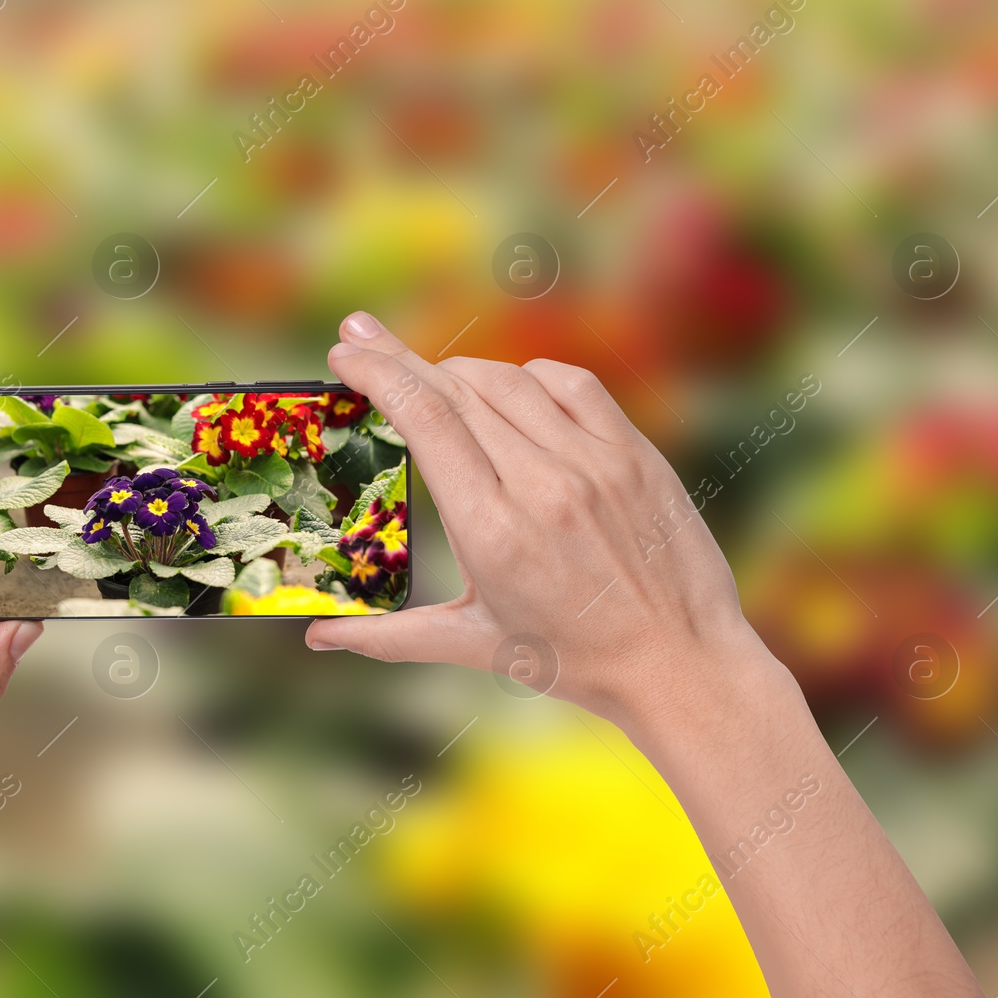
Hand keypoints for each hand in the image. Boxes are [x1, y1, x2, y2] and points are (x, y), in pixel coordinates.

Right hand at [305, 310, 768, 729]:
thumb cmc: (574, 660)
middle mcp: (542, 485)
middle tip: (361, 333)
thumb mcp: (476, 647)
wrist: (681, 663)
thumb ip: (388, 637)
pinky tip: (509, 386)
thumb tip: (316, 640)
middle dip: (401, 358)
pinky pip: (571, 384)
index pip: (426, 418)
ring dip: (461, 369)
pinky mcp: (635, 454)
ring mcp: (595, 463)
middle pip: (458, 389)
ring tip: (431, 375)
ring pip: (511, 379)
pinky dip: (529, 375)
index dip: (380, 372)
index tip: (344, 352)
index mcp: (492, 530)